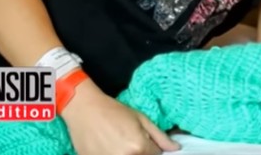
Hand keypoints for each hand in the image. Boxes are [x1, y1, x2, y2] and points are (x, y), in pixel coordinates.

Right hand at [61, 79, 179, 154]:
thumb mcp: (141, 119)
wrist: (84, 110)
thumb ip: (159, 136)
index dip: (153, 147)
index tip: (146, 140)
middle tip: (130, 140)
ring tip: (119, 142)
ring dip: (128, 154)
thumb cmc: (113, 111)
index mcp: (139, 147)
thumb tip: (176, 148)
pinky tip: (108, 147)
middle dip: (142, 152)